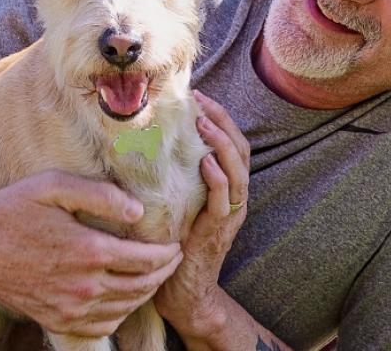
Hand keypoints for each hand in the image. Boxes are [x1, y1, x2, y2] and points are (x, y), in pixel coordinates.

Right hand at [0, 170, 182, 336]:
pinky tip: (121, 298)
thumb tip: (138, 209)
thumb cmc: (12, 208)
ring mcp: (68, 307)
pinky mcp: (55, 319)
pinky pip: (100, 326)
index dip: (168, 254)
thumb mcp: (54, 186)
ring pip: (124, 308)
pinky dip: (119, 314)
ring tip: (152, 276)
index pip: (146, 259)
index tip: (177, 245)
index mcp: (88, 250)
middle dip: (163, 273)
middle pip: (141, 286)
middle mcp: (83, 285)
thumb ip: (100, 194)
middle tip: (173, 260)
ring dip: (145, 294)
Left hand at [154, 90, 249, 337]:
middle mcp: (235, 198)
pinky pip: (225, 200)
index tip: (199, 97)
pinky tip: (206, 163)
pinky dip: (219, 178)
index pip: (234, 144)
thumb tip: (150, 143)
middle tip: (202, 102)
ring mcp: (230, 214)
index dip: (221, 118)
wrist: (184, 293)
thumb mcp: (177, 203)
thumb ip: (176, 177)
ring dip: (222, 144)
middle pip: (241, 149)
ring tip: (204, 124)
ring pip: (238, 170)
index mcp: (227, 188)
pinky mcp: (219, 231)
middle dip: (223, 121)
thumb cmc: (175, 246)